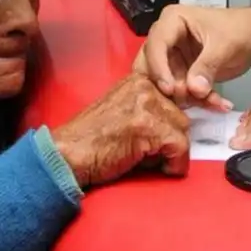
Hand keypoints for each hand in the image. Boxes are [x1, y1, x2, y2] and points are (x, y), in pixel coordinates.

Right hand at [51, 73, 190, 187]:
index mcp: (138, 80)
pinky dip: (176, 164)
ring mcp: (147, 106)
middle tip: (152, 156)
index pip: (174, 99)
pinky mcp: (150, 128)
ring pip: (182, 130)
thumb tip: (174, 127)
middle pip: (180, 115)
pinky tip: (162, 170)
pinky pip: (180, 147)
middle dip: (170, 138)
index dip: (171, 123)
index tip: (166, 139)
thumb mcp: (123, 111)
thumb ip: (147, 110)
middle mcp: (144, 87)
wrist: (68, 154)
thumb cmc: (90, 140)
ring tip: (151, 162)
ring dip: (172, 151)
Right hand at [132, 4, 250, 108]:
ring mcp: (173, 58)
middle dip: (168, 88)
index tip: (170, 89)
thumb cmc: (240, 30)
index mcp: (172, 21)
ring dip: (187, 98)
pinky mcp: (182, 74)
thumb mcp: (225, 45)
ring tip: (211, 102)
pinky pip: (182, 92)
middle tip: (186, 101)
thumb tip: (194, 90)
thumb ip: (207, 66)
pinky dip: (198, 100)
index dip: (159, 68)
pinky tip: (218, 104)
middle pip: (150, 67)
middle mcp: (166, 39)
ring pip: (165, 85)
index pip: (155, 45)